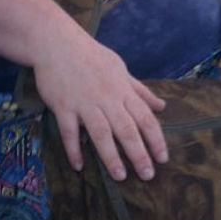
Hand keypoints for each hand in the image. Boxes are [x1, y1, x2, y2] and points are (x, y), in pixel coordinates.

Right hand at [33, 29, 167, 180]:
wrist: (57, 43)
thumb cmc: (91, 56)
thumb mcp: (120, 69)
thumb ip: (140, 91)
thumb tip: (161, 106)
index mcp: (122, 90)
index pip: (145, 117)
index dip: (156, 139)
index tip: (163, 158)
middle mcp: (107, 98)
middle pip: (126, 129)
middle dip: (139, 153)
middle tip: (147, 175)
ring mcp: (84, 103)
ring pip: (101, 133)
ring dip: (111, 156)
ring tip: (120, 176)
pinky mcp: (63, 106)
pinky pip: (69, 131)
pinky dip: (73, 149)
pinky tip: (79, 166)